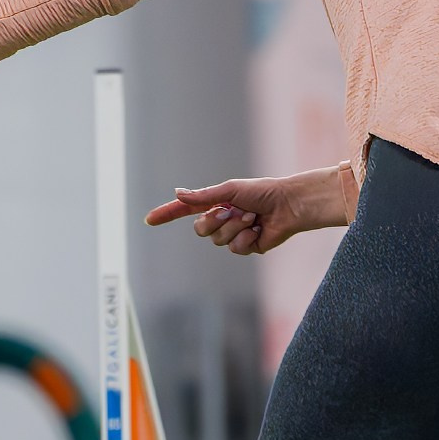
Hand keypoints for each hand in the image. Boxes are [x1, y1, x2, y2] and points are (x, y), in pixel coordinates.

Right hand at [144, 167, 351, 254]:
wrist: (289, 205)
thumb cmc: (262, 192)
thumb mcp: (229, 190)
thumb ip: (203, 196)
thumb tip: (177, 193)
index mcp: (216, 203)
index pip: (184, 210)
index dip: (167, 215)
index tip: (149, 220)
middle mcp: (222, 219)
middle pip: (200, 230)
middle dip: (214, 221)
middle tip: (231, 211)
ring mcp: (233, 234)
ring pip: (218, 241)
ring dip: (235, 227)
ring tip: (252, 217)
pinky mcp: (247, 246)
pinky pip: (235, 249)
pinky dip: (245, 238)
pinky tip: (258, 229)